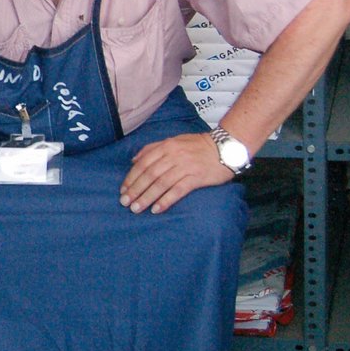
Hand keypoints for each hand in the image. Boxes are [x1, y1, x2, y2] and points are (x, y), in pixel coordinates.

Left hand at [119, 133, 235, 214]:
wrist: (225, 147)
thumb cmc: (198, 146)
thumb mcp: (174, 141)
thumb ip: (153, 148)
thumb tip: (133, 159)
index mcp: (166, 146)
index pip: (143, 163)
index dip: (131, 177)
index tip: (123, 190)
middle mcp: (173, 156)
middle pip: (149, 174)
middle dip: (135, 190)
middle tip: (125, 202)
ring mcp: (185, 167)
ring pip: (161, 184)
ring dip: (146, 197)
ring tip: (136, 208)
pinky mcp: (196, 178)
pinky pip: (177, 191)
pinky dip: (166, 201)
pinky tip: (156, 209)